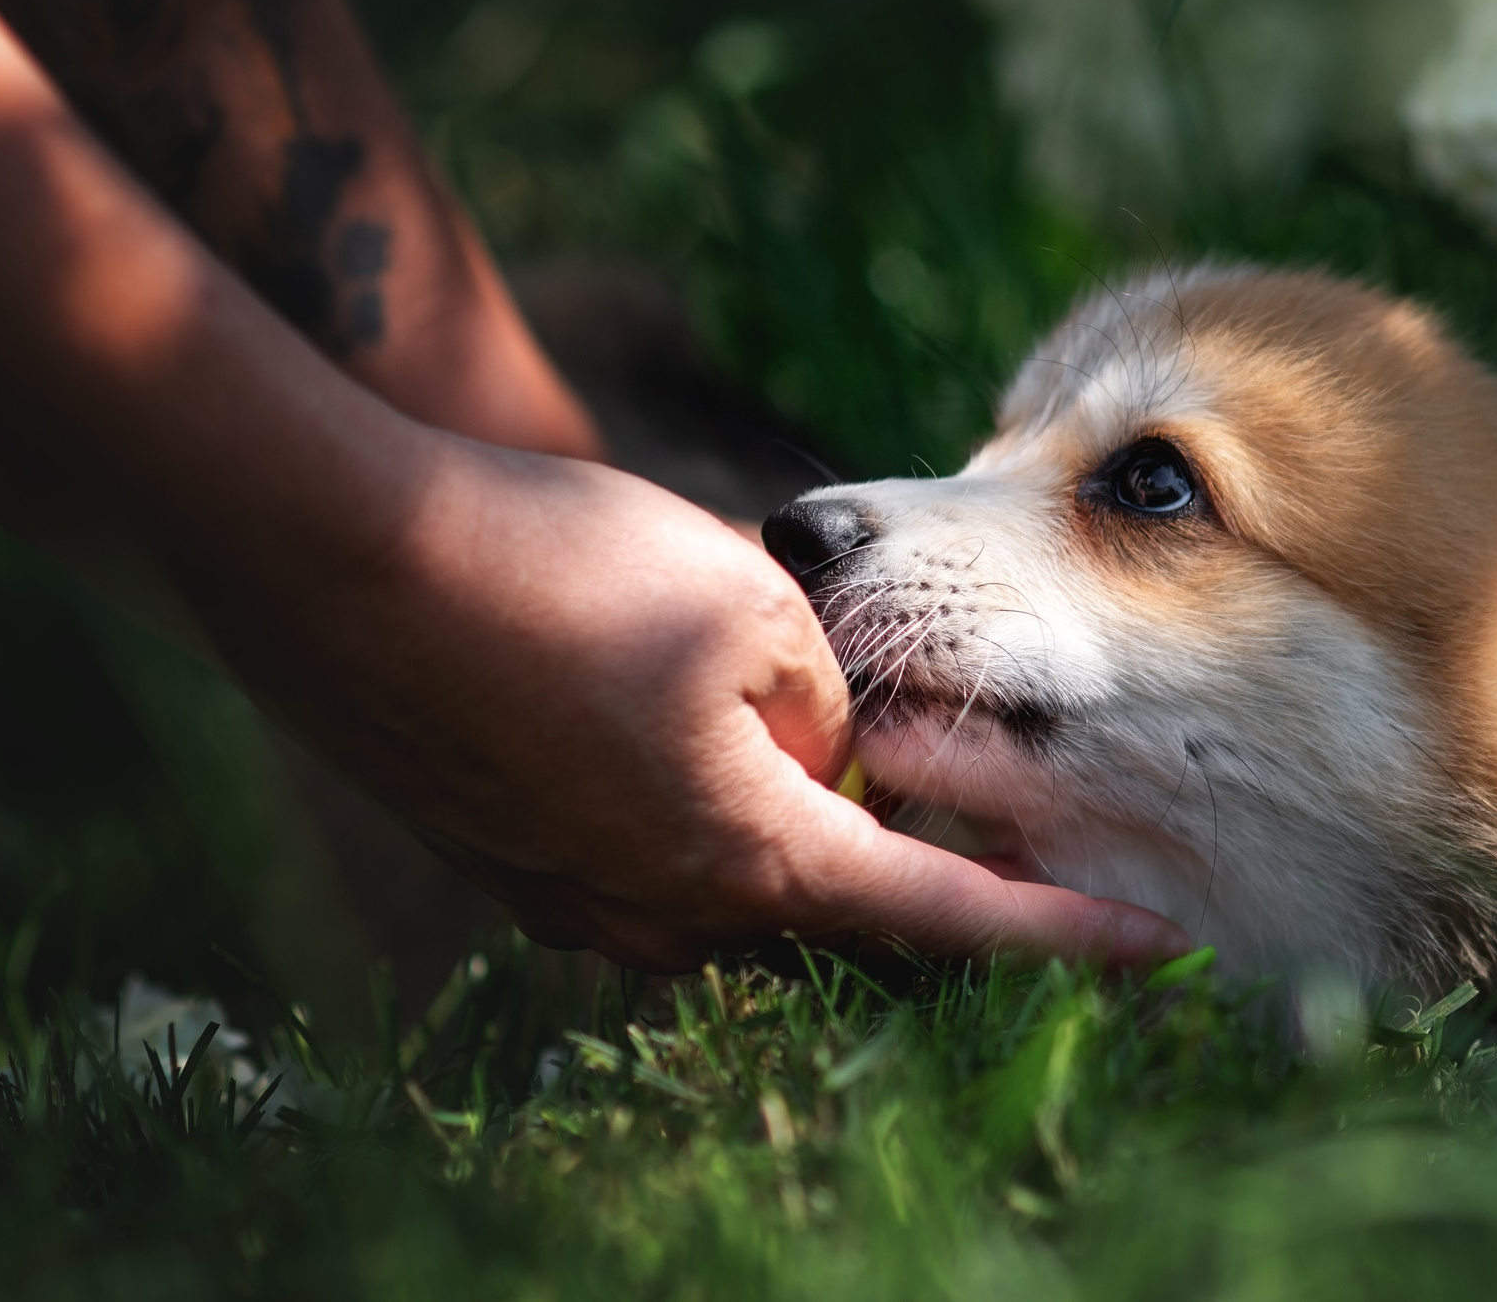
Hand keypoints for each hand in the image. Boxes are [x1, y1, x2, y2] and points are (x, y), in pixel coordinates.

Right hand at [173, 433, 1192, 972]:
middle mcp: (662, 912)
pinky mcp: (509, 855)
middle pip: (835, 898)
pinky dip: (703, 794)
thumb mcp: (750, 605)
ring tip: (811, 709)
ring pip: (735, 866)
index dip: (1065, 930)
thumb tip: (839, 751)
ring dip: (793, 806)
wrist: (335, 550)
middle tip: (971, 763)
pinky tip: (680, 702)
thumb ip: (834, 698)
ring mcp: (574, 896)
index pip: (945, 918)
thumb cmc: (556, 565)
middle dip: (910, 840)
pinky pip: (647, 846)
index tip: (1161, 944)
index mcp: (748, 858)